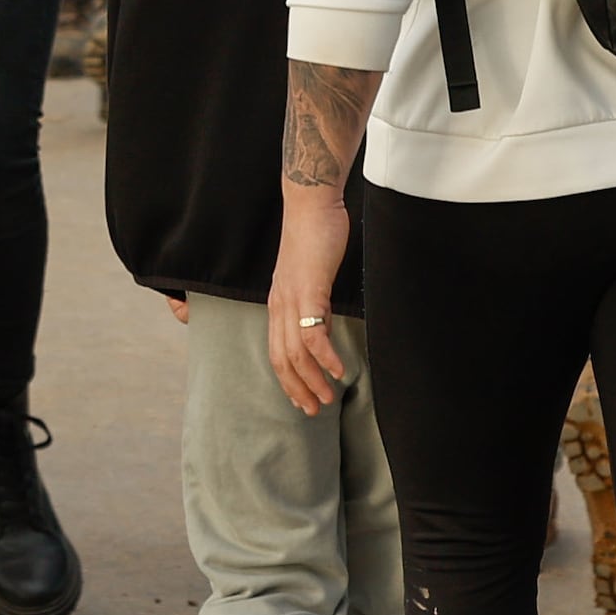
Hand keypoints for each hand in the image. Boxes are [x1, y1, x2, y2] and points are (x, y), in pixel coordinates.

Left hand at [266, 185, 353, 413]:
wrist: (311, 204)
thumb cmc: (314, 237)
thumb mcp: (311, 278)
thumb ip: (314, 304)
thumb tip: (323, 327)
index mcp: (279, 304)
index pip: (277, 353)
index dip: (288, 381)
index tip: (302, 400)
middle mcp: (280, 305)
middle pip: (282, 359)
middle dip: (298, 389)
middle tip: (315, 410)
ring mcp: (292, 298)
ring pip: (296, 352)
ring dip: (312, 379)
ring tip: (328, 397)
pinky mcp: (309, 289)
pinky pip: (313, 332)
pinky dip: (324, 356)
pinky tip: (338, 370)